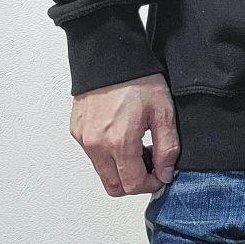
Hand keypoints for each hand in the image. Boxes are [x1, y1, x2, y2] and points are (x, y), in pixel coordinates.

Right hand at [69, 73, 179, 195]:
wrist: (111, 57)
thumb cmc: (138, 80)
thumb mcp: (163, 113)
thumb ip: (167, 148)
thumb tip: (165, 173)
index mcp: (119, 142)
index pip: (133, 185)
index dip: (151, 184)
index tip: (160, 173)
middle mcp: (96, 144)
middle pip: (114, 187)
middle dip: (134, 182)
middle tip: (149, 163)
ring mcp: (84, 138)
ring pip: (103, 172)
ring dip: (120, 169)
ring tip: (136, 146)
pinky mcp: (77, 131)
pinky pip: (92, 155)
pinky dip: (107, 155)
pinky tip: (121, 135)